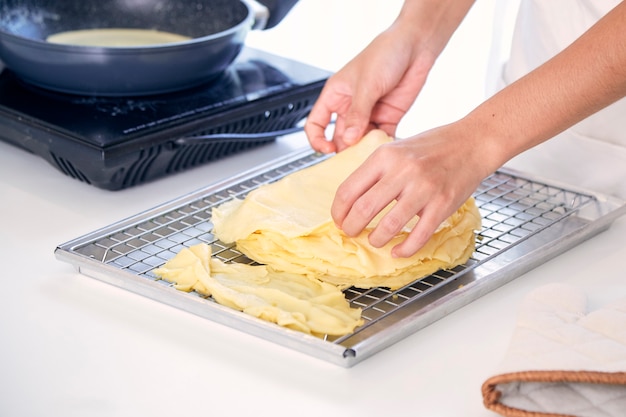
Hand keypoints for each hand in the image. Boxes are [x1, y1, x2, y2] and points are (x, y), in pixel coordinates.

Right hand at [304, 24, 435, 152]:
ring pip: (359, 141)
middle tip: (350, 162)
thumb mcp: (366, 85)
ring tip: (368, 157)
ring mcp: (369, 114)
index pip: (316, 124)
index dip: (317, 139)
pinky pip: (380, 138)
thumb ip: (357, 114)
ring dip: (363, 150)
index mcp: (336, 95)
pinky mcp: (387, 118)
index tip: (327, 150)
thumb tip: (348, 139)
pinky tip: (383, 149)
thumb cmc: (385, 54)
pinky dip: (380, 146)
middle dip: (343, 150)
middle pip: (339, 137)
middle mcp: (350, 107)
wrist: (415, 46)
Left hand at [331, 123, 490, 257]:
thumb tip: (351, 202)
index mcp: (385, 156)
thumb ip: (376, 171)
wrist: (472, 142)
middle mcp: (402, 171)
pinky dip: (404, 249)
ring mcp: (423, 188)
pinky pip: (418, 236)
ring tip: (375, 241)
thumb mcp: (396, 149)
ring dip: (376, 240)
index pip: (348, 189)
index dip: (338, 211)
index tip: (339, 220)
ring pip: (388, 226)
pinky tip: (398, 251)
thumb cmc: (432, 146)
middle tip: (352, 233)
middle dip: (352, 228)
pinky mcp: (443, 204)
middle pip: (363, 209)